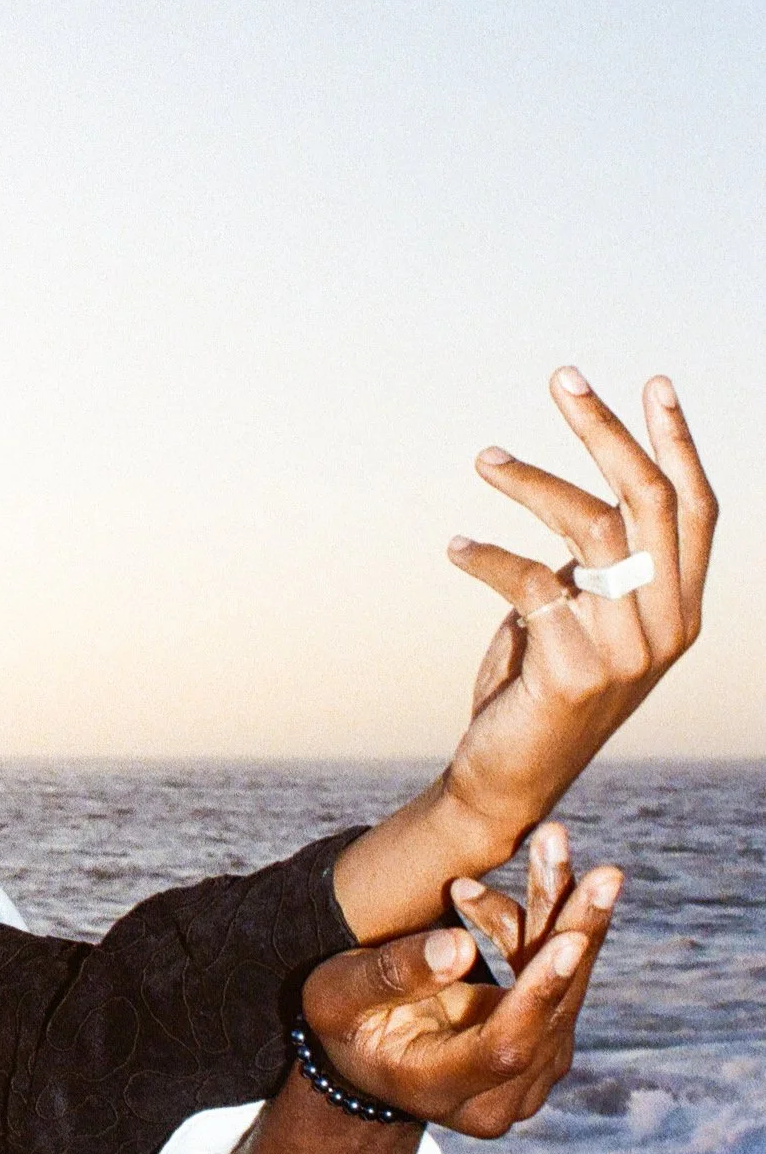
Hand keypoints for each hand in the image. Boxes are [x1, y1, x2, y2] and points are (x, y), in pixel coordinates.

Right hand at [302, 823, 617, 1138]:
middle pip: (553, 1016)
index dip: (538, 995)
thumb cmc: (345, 1020)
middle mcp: (501, 1096)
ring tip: (553, 841)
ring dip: (563, 911)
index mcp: (441, 1089)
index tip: (569, 941)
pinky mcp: (545, 1041)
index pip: (505, 1047)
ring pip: (565, 988)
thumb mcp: (338, 995)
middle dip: (577, 935)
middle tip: (606, 877)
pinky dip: (549, 920)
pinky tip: (544, 867)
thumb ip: (390, 974)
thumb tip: (457, 944)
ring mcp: (530, 1073)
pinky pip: (560, 977)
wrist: (370, 1052)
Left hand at [440, 370, 713, 849]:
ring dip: (531, 481)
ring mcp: (627, 651)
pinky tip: (455, 548)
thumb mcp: (584, 618)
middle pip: (649, 500)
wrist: (508, 776)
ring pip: (589, 528)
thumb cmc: (540, 685)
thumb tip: (576, 496)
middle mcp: (668, 627)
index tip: (654, 384)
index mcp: (681, 610)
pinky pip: (531, 582)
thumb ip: (598, 567)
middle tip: (561, 377)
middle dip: (606, 429)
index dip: (679, 444)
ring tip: (486, 459)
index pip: (697, 511)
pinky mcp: (574, 669)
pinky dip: (487, 556)